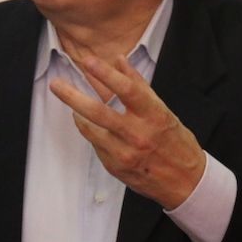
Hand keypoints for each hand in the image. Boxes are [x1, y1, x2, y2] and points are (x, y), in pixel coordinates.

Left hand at [49, 55, 204, 209]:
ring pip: (91, 130)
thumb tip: (119, 60)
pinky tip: (90, 126)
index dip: (106, 74)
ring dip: (77, 114)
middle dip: (73, 96)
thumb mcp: (162, 109)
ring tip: (71, 105)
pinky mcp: (116, 166)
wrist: (185, 181)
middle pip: (99, 112)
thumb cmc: (175, 141)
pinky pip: (95, 144)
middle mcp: (139, 133)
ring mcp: (126, 152)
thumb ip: (138, 84)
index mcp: (153, 115)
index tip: (88, 61)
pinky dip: (90, 132)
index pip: (127, 90)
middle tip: (56, 84)